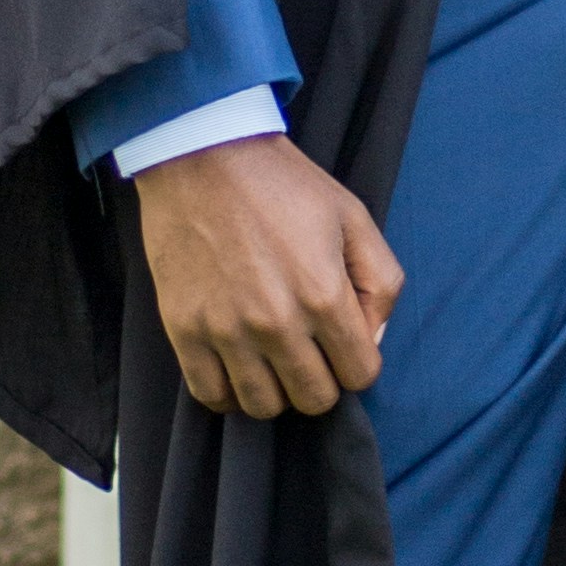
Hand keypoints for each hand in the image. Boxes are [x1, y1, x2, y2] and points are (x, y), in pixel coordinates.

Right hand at [132, 137, 403, 419]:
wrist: (202, 158)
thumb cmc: (283, 185)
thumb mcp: (354, 217)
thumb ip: (381, 282)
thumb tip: (374, 338)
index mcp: (324, 294)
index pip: (360, 375)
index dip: (359, 361)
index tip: (345, 342)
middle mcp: (276, 322)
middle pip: (315, 400)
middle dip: (323, 381)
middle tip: (311, 351)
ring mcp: (226, 331)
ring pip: (264, 407)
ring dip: (278, 390)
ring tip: (274, 359)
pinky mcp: (184, 331)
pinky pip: (211, 396)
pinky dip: (230, 393)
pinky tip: (239, 368)